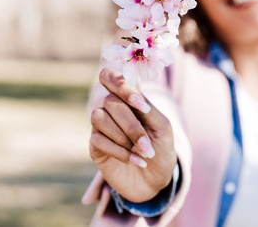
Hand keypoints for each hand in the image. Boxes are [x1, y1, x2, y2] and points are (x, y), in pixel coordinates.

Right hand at [89, 67, 176, 202]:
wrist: (156, 180)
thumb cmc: (160, 148)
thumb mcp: (162, 127)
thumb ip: (148, 107)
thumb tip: (135, 90)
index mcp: (128, 98)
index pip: (110, 76)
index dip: (120, 84)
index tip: (139, 104)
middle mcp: (112, 109)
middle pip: (109, 101)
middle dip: (131, 125)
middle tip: (147, 145)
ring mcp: (101, 127)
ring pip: (98, 117)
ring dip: (123, 137)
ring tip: (142, 152)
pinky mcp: (95, 146)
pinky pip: (98, 139)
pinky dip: (120, 152)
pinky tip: (136, 160)